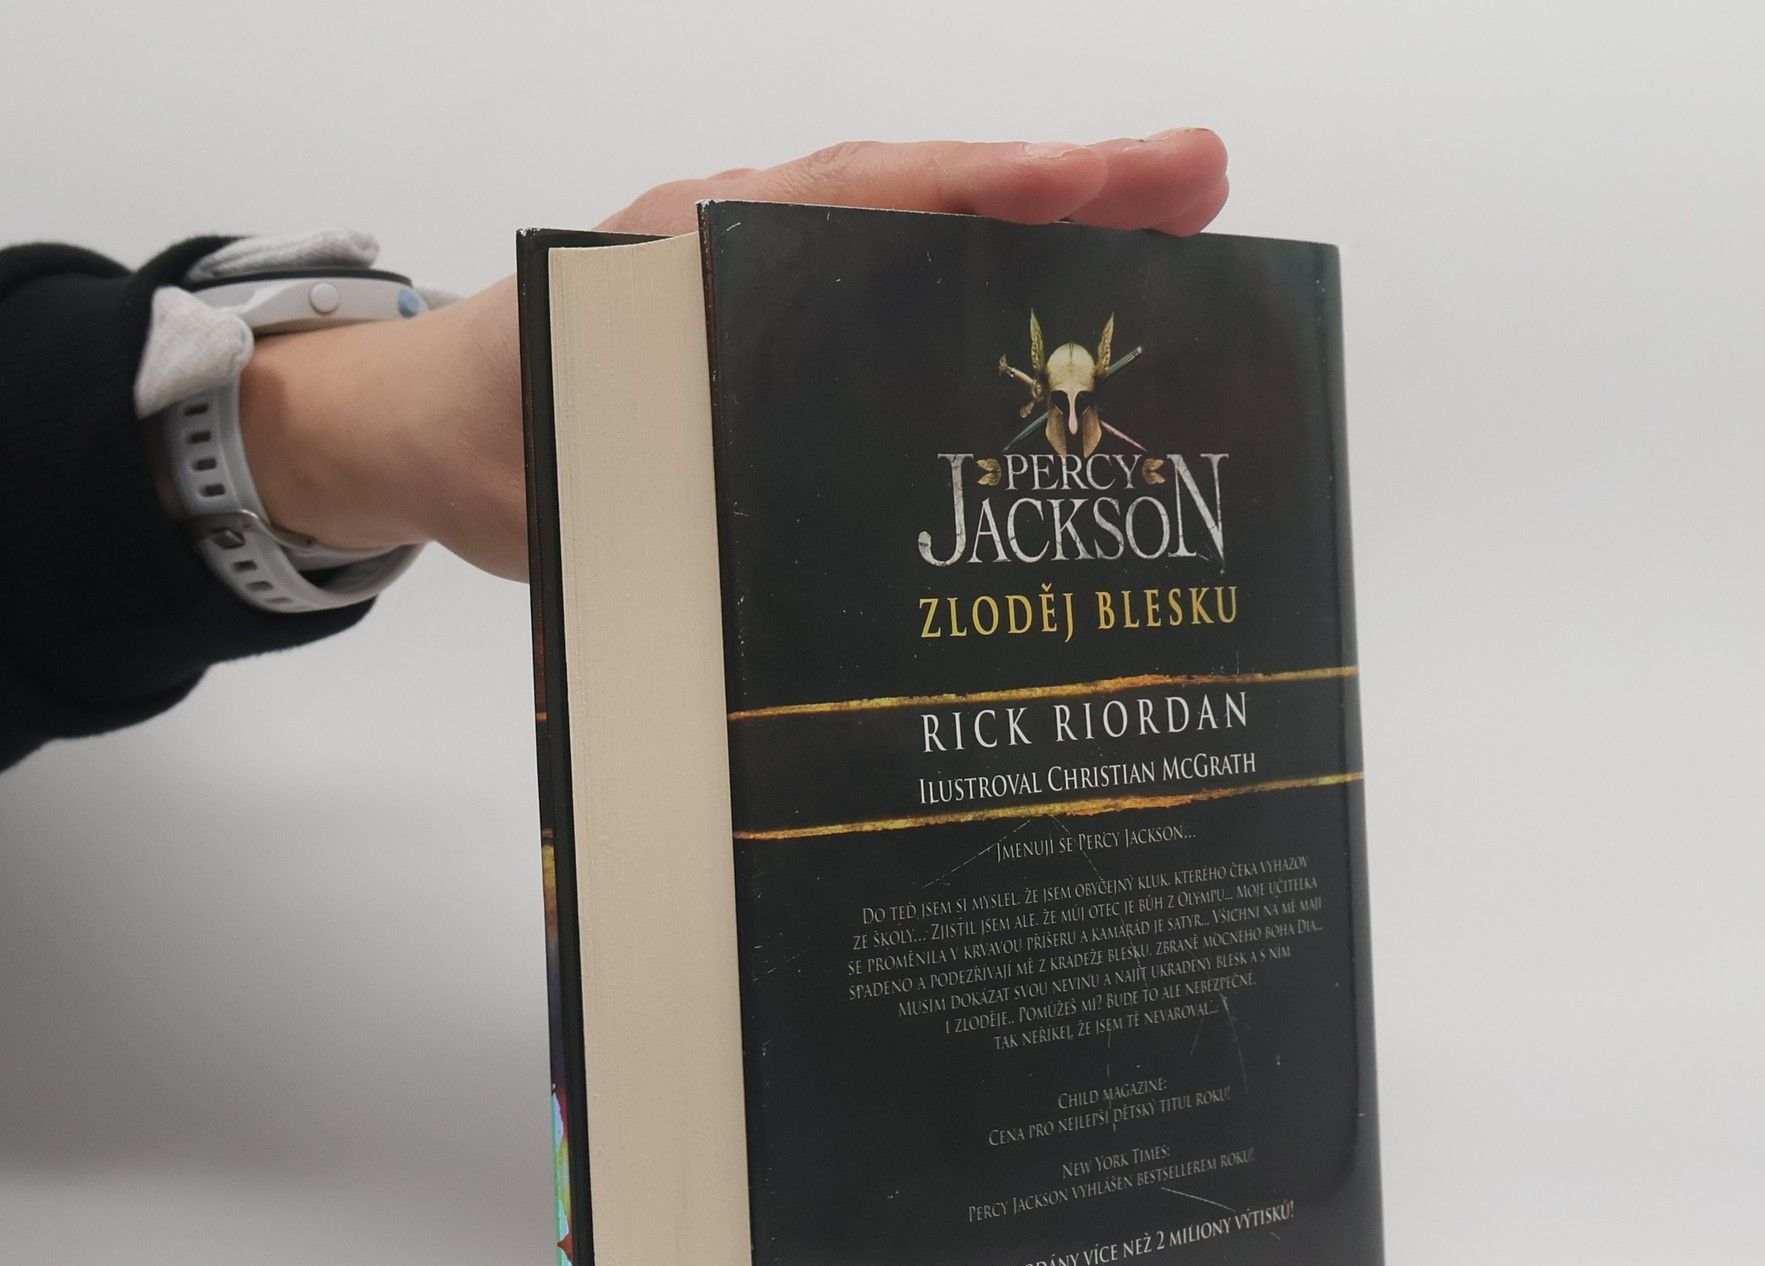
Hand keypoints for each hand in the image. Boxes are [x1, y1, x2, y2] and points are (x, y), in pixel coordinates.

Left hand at [237, 132, 1229, 582]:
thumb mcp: (574, 410)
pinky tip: (1078, 369)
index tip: (1110, 180)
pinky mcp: (804, 375)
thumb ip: (654, 410)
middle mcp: (782, 262)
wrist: (450, 440)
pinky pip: (911, 342)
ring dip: (1059, 262)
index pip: (879, 194)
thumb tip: (756, 479)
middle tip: (1206, 188)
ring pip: (944, 271)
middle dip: (1077, 197)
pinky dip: (996, 338)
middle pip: (944, 213)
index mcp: (726, 242)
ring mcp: (801, 314)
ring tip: (1184, 255)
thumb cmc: (506, 409)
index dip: (995, 189)